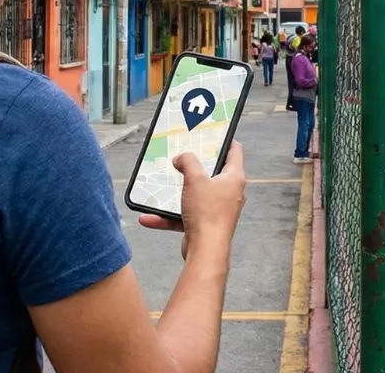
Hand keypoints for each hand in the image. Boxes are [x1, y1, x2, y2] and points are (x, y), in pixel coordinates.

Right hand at [139, 142, 246, 260]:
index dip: (225, 139)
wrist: (205, 251)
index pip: (234, 151)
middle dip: (195, 166)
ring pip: (196, 194)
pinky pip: (185, 215)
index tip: (214, 134)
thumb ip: (187, 162)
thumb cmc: (208, 215)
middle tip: (183, 157)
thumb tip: (182, 158)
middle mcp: (229, 193)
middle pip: (212, 172)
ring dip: (178, 192)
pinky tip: (150, 216)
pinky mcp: (205, 223)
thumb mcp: (194, 179)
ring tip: (164, 186)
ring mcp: (218, 209)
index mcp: (234, 178)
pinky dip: (168, 215)